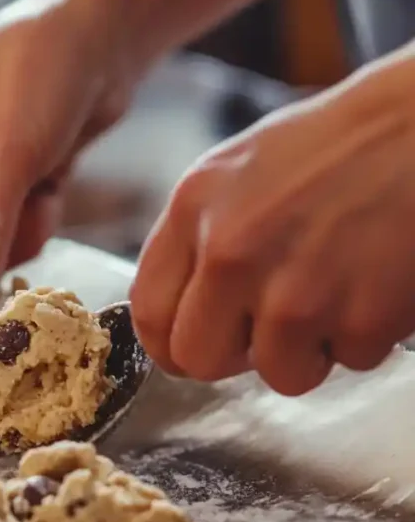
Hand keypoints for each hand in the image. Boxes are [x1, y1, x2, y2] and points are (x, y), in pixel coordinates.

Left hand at [131, 50, 414, 393]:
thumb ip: (195, 240)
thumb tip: (178, 315)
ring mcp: (296, 289)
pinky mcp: (361, 315)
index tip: (190, 348)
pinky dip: (365, 335)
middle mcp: (232, 252)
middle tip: (265, 330)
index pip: (148, 314)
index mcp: (194, 210)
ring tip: (330, 295)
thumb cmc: (331, 147)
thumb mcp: (233, 173)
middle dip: (233, 356)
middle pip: (199, 360)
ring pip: (279, 374)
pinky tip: (372, 283)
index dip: (170, 344)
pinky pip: (349, 361)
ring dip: (307, 350)